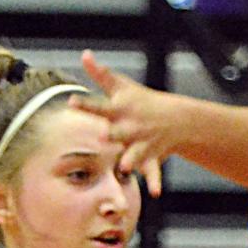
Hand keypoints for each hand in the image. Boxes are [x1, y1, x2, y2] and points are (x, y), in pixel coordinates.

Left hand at [71, 49, 175, 196]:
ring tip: (126, 168)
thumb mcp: (122, 86)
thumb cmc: (142, 101)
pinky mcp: (151, 157)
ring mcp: (142, 143)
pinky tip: (154, 193)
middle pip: (118, 132)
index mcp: (119, 110)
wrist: (176, 118)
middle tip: (104, 136)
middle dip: (111, 135)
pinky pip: (154, 171)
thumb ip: (100, 74)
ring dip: (131, 160)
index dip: (85, 104)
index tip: (71, 102)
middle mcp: (130, 127)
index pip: (99, 106)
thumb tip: (85, 54)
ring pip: (135, 154)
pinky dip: (155, 181)